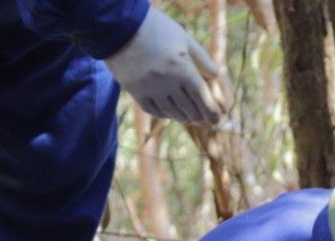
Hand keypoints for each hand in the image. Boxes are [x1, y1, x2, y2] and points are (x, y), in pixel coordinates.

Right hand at [104, 9, 223, 124]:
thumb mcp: (184, 38)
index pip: (204, 100)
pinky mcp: (135, 91)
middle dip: (201, 118)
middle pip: (190, 109)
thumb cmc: (155, 28)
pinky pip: (154, 111)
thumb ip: (202, 59)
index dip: (213, 113)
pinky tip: (170, 113)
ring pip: (173, 113)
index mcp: (184, 70)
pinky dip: (165, 114)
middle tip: (206, 121)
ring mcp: (151, 89)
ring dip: (184, 117)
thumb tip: (217, 76)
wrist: (117, 25)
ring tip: (190, 118)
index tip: (217, 120)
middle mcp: (169, 84)